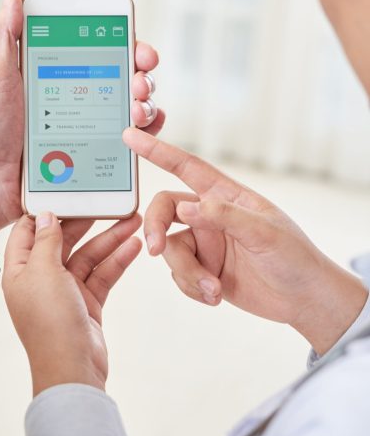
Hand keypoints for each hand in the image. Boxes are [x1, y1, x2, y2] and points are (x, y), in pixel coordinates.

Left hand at [0, 0, 164, 238]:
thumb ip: (6, 37)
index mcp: (59, 74)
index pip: (102, 52)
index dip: (128, 45)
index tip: (139, 48)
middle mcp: (79, 99)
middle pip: (126, 79)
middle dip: (142, 75)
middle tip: (139, 81)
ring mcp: (88, 128)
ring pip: (133, 109)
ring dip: (146, 104)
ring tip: (137, 109)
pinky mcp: (93, 158)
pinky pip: (128, 146)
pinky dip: (143, 136)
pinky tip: (139, 132)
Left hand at [3, 213, 141, 395]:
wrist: (73, 369)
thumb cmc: (50, 324)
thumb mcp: (44, 272)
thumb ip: (47, 241)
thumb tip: (47, 216)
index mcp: (19, 270)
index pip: (29, 230)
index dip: (46, 210)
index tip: (65, 190)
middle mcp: (40, 278)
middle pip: (63, 240)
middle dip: (86, 221)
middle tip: (107, 202)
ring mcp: (64, 290)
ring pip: (88, 256)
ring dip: (109, 239)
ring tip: (133, 221)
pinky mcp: (86, 302)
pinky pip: (102, 274)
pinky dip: (117, 260)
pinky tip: (133, 246)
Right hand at [123, 128, 368, 355]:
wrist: (304, 300)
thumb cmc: (294, 257)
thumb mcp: (265, 233)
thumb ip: (223, 216)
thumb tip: (184, 208)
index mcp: (225, 195)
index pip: (186, 166)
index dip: (157, 150)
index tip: (131, 135)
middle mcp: (209, 216)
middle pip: (164, 210)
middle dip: (155, 229)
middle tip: (156, 250)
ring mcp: (204, 243)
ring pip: (170, 250)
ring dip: (186, 273)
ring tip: (214, 290)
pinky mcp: (202, 270)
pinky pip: (178, 275)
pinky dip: (192, 288)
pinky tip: (216, 296)